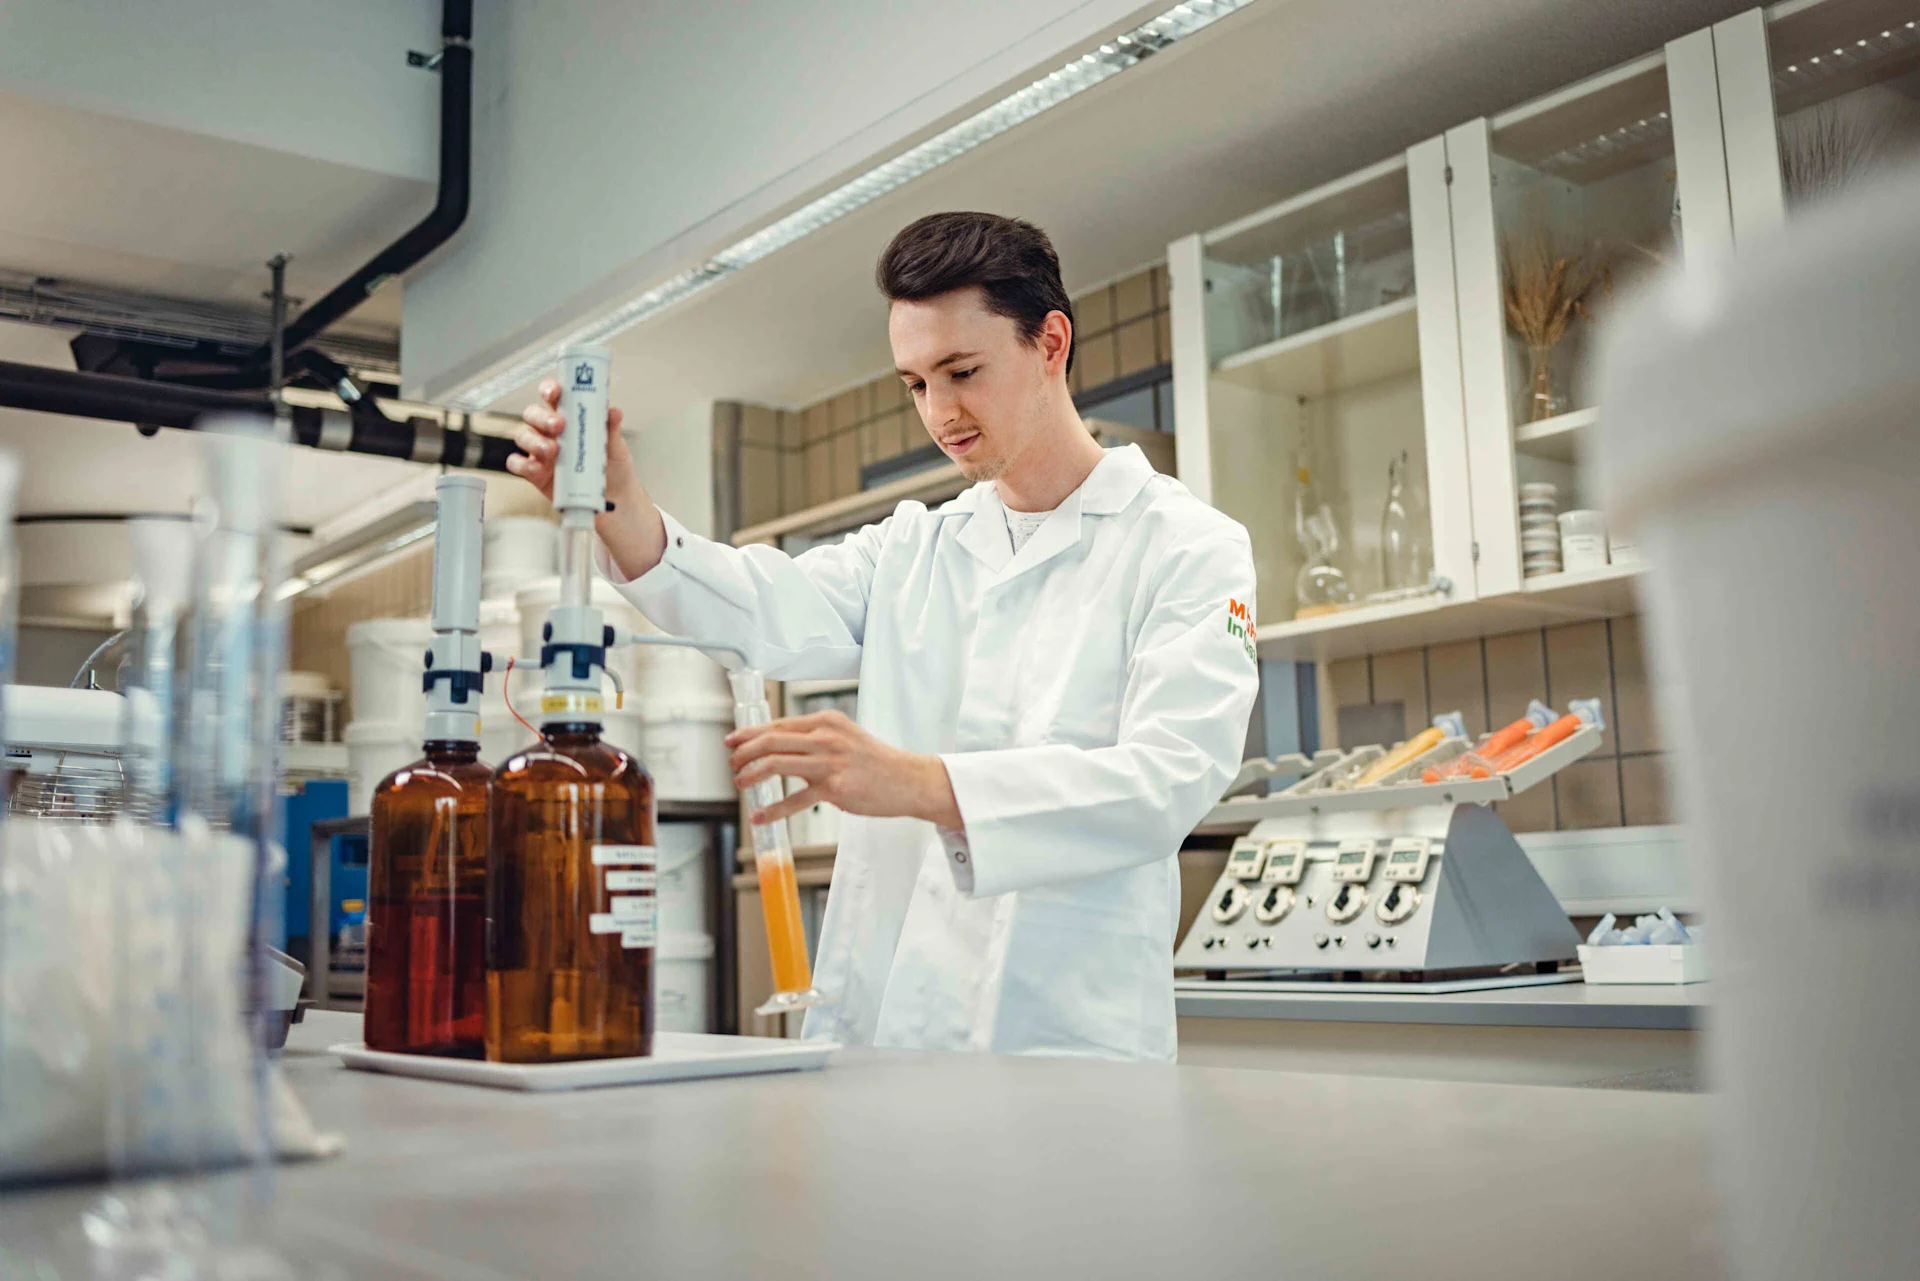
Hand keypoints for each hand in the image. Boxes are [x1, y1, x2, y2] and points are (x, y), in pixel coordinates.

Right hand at [510, 379, 668, 578]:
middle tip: (559, 425)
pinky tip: (537, 469)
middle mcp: (550, 431)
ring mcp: (540, 452)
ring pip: (523, 436)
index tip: (555, 392)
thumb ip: (611, 429)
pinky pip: (517, 464)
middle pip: (533, 414)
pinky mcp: (535, 473)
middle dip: (542, 417)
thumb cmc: (613, 468)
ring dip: (534, 441)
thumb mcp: (616, 447)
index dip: (549, 389)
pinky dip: (523, 465)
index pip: (553, 396)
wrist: (614, 500)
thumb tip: (614, 412)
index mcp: (569, 417)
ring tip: (553, 451)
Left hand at [728, 709, 962, 828]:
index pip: (778, 724)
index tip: (732, 742)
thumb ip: (817, 738)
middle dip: (744, 752)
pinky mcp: (835, 788)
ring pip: (776, 764)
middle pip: (771, 740)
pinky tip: (759, 816)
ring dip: (751, 774)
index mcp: (827, 720)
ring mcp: (830, 762)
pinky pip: (794, 799)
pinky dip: (772, 809)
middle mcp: (826, 736)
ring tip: (741, 784)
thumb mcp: (846, 738)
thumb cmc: (876, 762)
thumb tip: (781, 747)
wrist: (908, 780)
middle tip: (733, 764)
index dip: (750, 733)